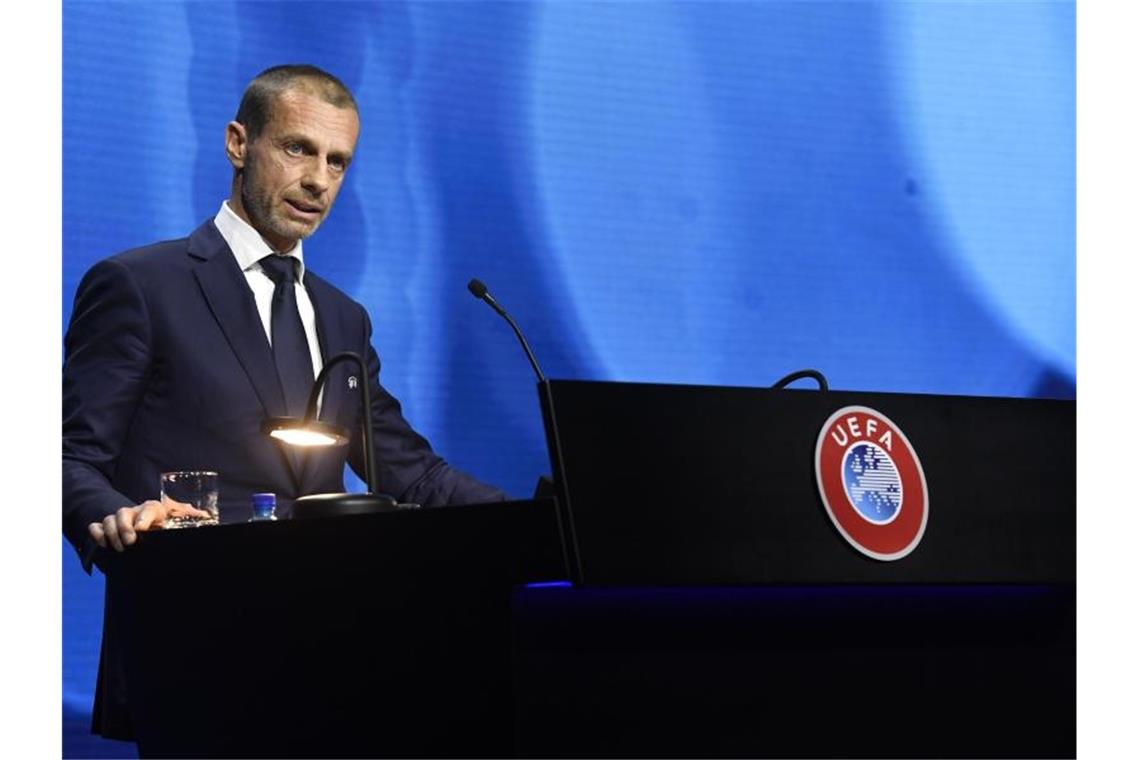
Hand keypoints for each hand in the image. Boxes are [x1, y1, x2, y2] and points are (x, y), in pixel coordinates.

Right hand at [86, 498, 206, 551]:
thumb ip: (191, 519)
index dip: (144, 517)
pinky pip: (96, 526)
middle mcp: (136, 513)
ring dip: (111, 533)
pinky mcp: (108, 530)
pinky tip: (102, 543)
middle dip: (124, 527)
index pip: (149, 507)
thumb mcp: (181, 526)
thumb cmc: (169, 532)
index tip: (141, 530)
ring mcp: (121, 521)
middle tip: (129, 543)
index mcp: (156, 511)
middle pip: (124, 512)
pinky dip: (96, 533)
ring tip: (119, 548)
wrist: (152, 539)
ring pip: (109, 519)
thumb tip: (207, 516)